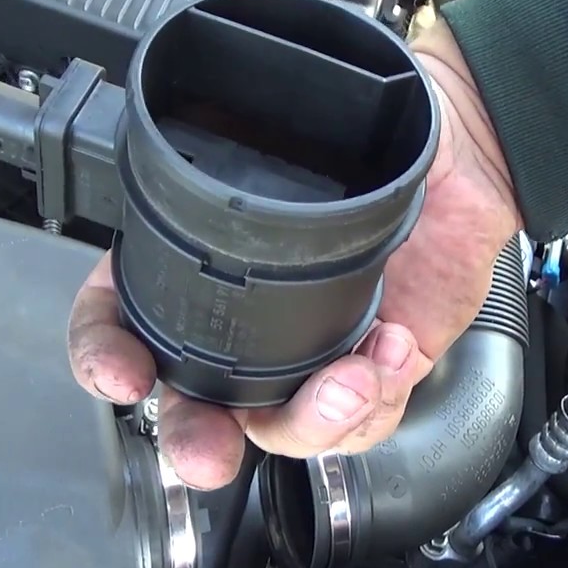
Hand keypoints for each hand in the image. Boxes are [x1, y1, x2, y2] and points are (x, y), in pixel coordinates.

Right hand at [67, 21, 521, 488]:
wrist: (464, 144)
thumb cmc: (377, 126)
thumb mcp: (295, 115)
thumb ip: (241, 121)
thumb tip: (206, 118)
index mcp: (200, 262)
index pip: (122, 321)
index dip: (104, 354)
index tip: (121, 372)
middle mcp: (248, 322)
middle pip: (194, 405)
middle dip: (194, 439)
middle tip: (207, 452)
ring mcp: (311, 352)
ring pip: (282, 428)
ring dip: (307, 420)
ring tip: (349, 378)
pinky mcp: (376, 371)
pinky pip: (365, 416)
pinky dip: (376, 397)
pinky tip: (393, 347)